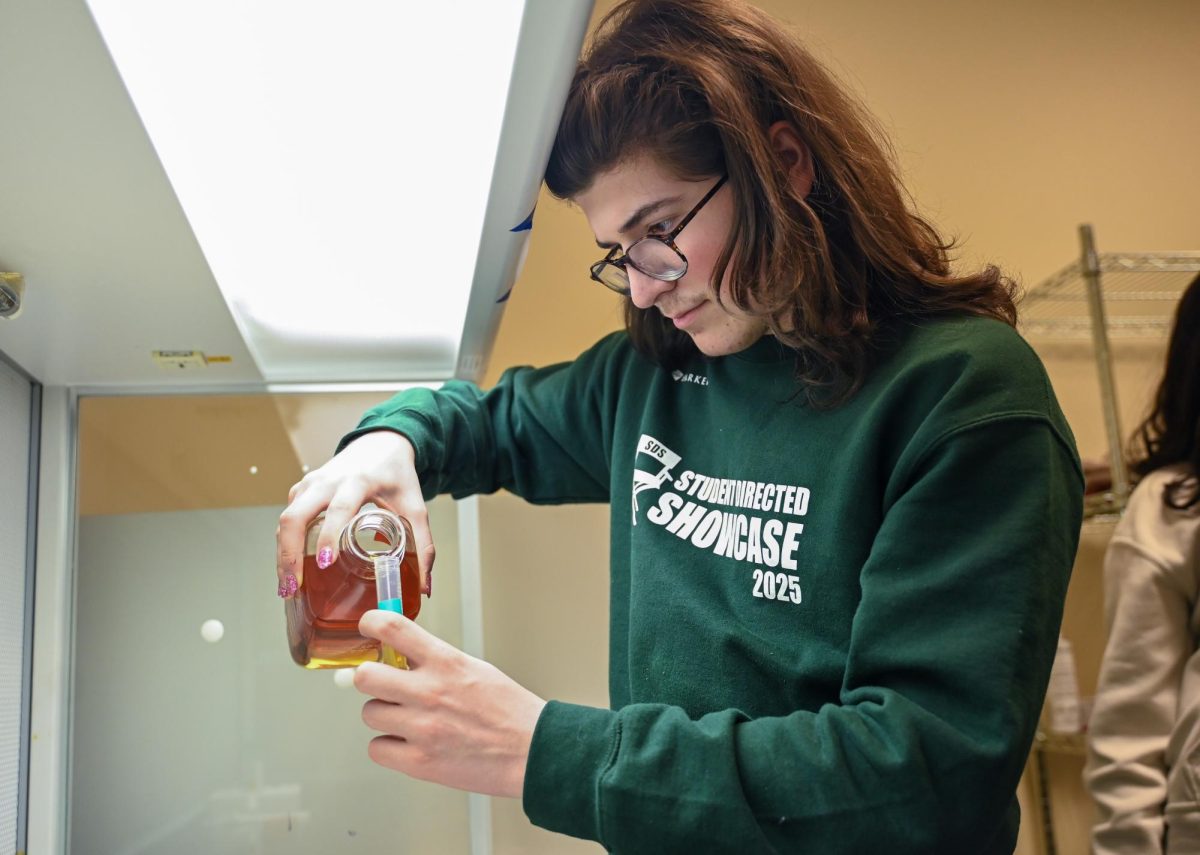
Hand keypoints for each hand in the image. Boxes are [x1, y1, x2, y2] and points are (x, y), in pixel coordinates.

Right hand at [275, 431, 435, 596]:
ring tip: (289, 588)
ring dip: (283, 554)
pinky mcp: (302, 489)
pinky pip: (286, 518)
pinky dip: (284, 544)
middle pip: (296, 516)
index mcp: (358, 481)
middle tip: (295, 587)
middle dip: (290, 553)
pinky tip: (291, 569)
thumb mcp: (414, 505)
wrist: (380, 444)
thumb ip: (422, 545)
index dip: (328, 536)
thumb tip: (424, 587)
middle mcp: (328, 481)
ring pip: (285, 519)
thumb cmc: (396, 475)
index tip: (324, 563)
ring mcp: (310, 484)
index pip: (339, 509)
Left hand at [354, 610, 546, 798]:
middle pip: (365, 676)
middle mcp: (429, 692)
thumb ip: (436, 662)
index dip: (371, 623)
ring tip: (407, 719)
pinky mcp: (419, 762)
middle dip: (368, 678)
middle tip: (381, 683)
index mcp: (446, 662)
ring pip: (369, 713)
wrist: (533, 752)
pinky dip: (389, 747)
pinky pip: (377, 748)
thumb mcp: (475, 669)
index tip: (367, 626)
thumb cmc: (509, 712)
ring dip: (383, 715)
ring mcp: (421, 728)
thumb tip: (400, 658)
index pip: (393, 628)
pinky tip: (410, 743)